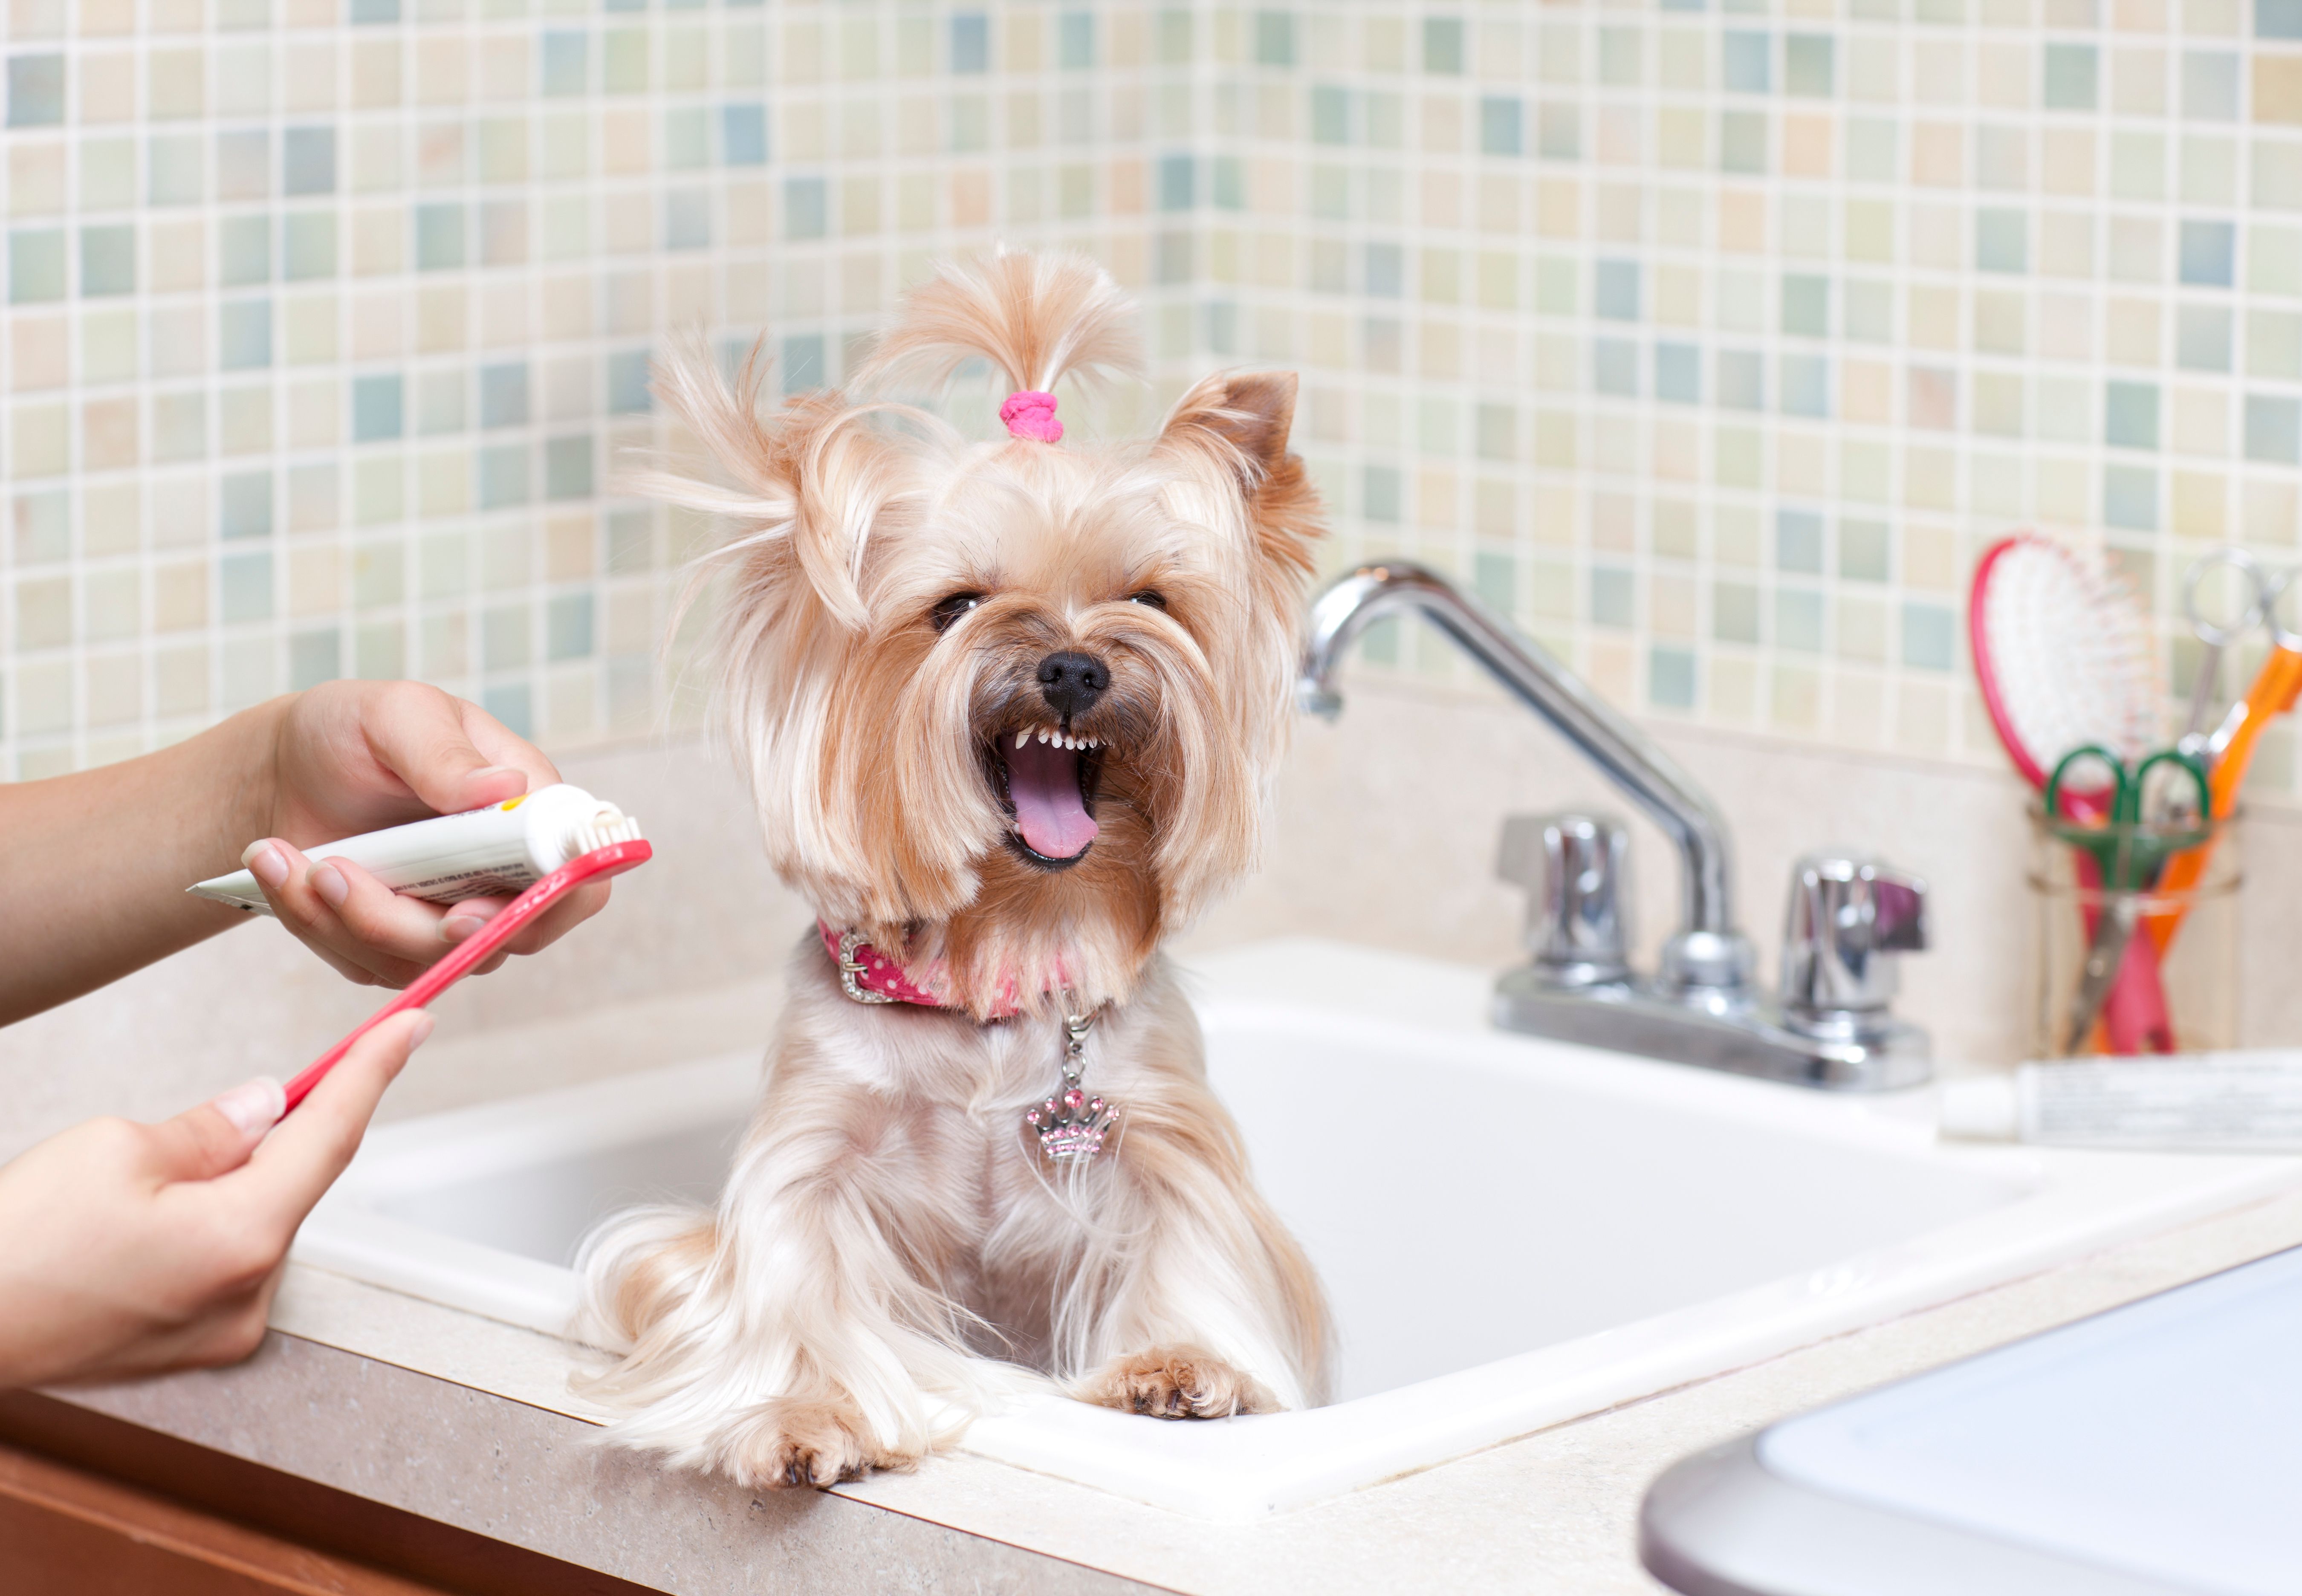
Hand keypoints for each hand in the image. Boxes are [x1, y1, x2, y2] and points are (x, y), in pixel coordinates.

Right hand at [0, 1011, 431, 1390]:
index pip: (332, 1135)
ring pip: (256, 1222)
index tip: (411, 1027)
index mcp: (242, 1240)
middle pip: (293, 1183)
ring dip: (232, 1182)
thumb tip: (268, 1107)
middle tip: (252, 1095)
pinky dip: (210, 1223)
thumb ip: (210, 1128)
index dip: (373, 1072)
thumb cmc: (13, 1248)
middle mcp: (248, 1297)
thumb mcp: (112, 1151)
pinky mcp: (190, 1347)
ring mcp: (221, 1331)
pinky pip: (225, 1261)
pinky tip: (149, 1216)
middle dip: (277, 1132)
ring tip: (148, 1180)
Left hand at [239, 681, 609, 986]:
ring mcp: (453, 918)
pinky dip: (313, 923)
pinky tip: (279, 868)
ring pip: (422, 962)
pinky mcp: (400, 947)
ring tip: (281, 855)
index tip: (462, 913)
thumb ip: (445, 754)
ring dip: (340, 917)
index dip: (540, 910)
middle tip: (329, 871)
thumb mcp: (396, 715)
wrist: (283, 769)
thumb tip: (506, 787)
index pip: (578, 884)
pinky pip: (367, 964)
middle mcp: (505, 876)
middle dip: (400, 921)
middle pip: (494, 941)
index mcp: (531, 814)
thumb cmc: (352, 730)